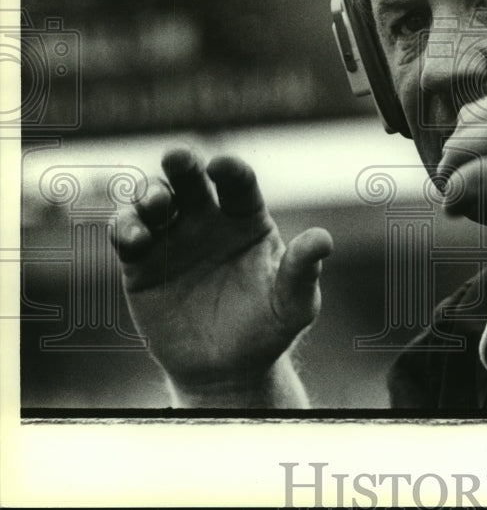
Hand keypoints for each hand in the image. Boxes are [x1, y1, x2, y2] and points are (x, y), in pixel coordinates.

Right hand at [114, 147, 332, 401]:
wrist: (227, 368)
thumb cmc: (268, 328)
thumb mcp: (293, 302)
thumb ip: (302, 270)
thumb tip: (322, 240)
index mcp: (247, 219)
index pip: (238, 184)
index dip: (230, 170)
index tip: (220, 166)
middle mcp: (208, 221)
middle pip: (191, 181)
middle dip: (182, 164)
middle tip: (176, 158)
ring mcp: (173, 239)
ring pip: (154, 201)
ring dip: (150, 195)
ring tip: (157, 206)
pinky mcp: (141, 264)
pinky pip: (127, 235)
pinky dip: (125, 228)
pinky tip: (136, 238)